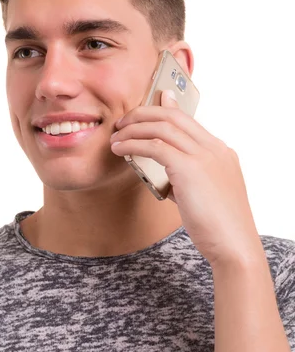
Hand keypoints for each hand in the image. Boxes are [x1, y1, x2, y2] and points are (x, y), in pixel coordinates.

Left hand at [110, 90, 263, 266]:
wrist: (234, 245)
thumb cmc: (218, 226)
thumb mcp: (203, 194)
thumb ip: (185, 177)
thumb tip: (165, 171)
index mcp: (220, 151)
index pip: (188, 119)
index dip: (165, 108)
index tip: (148, 105)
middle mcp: (214, 148)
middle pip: (174, 116)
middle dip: (144, 113)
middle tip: (123, 121)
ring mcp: (204, 156)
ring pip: (162, 127)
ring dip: (134, 129)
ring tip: (116, 137)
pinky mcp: (190, 168)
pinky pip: (155, 146)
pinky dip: (133, 144)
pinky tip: (120, 150)